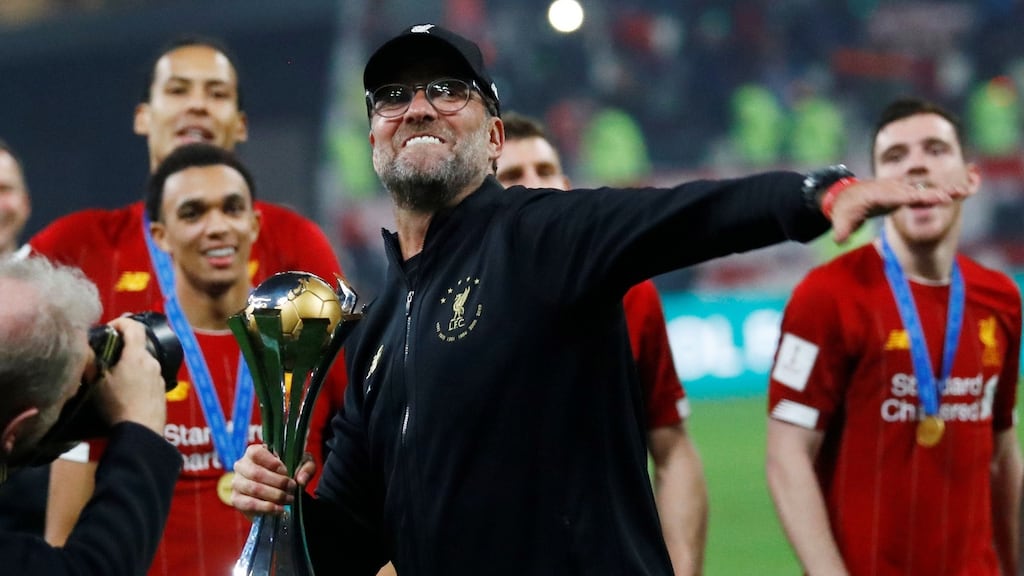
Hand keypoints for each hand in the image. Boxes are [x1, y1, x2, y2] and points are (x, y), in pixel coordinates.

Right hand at [96, 316, 166, 433]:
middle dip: (123, 346)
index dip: (121, 322)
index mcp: (137, 355)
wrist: (141, 430)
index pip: (133, 326)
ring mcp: (159, 376)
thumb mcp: (97, 383)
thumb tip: (84, 348)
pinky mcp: (162, 390)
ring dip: (131, 363)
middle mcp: (152, 362)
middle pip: (139, 345)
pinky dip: (138, 377)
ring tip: (115, 376)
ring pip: (144, 362)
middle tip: (107, 355)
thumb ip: (91, 362)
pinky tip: (127, 391)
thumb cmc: (118, 405)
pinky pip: (149, 377)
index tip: (109, 328)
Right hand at [231, 444, 316, 518]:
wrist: (281, 493)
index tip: (287, 472)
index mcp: (254, 451)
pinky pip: (249, 504)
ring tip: (289, 499)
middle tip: (292, 488)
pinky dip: (266, 508)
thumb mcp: (303, 465)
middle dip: (278, 482)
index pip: (257, 453)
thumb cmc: (289, 473)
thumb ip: (307, 467)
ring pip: (254, 489)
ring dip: (275, 496)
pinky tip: (279, 510)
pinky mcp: (236, 499)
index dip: (273, 463)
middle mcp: (242, 465)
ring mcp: (237, 482)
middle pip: (256, 473)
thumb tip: (300, 480)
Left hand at [828, 180, 968, 242]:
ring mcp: (897, 189)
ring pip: (922, 190)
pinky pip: (922, 192)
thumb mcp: (841, 220)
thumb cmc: (843, 209)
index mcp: (878, 195)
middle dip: (935, 193)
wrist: (844, 195)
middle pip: (916, 191)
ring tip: (964, 192)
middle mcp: (891, 189)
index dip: (918, 197)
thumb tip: (838, 239)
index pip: (900, 196)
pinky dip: (938, 192)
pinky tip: (958, 193)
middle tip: (958, 194)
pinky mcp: (902, 192)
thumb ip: (841, 230)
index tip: (934, 199)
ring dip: (942, 191)